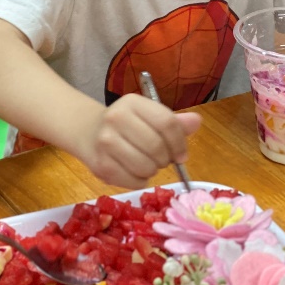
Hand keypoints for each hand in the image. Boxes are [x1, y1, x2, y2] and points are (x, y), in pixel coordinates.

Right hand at [76, 95, 201, 188]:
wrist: (87, 132)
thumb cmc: (126, 125)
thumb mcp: (148, 116)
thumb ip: (173, 122)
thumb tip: (197, 121)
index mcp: (132, 102)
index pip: (166, 122)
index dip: (179, 142)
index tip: (181, 154)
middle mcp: (116, 118)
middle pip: (157, 147)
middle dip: (165, 158)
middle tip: (160, 159)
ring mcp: (106, 142)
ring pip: (147, 167)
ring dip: (153, 170)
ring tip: (146, 163)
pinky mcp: (101, 165)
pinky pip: (135, 181)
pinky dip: (140, 181)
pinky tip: (133, 171)